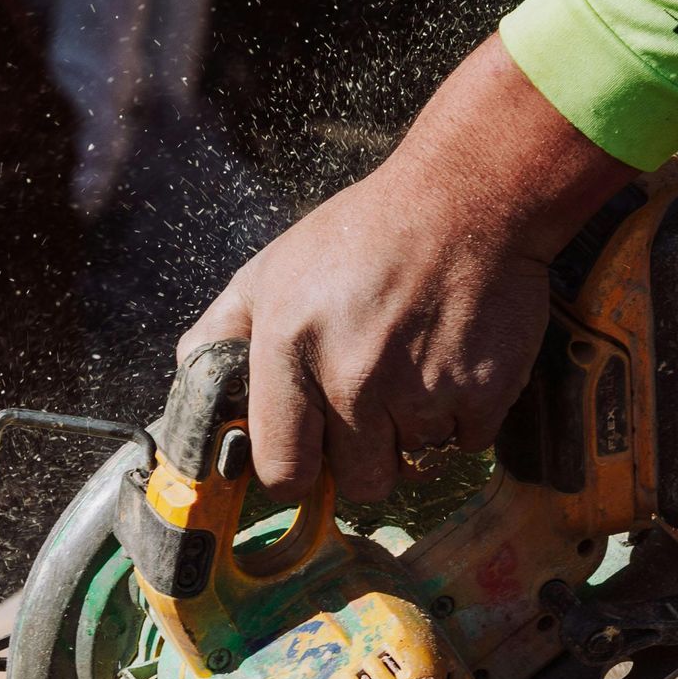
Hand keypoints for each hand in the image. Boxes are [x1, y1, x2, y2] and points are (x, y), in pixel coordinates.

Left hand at [179, 37, 630, 503]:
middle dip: (364, 457)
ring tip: (416, 371)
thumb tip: (194, 393)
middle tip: (373, 406)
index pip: (282, 473)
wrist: (472, 194)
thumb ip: (220, 335)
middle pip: (359, 484)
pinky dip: (463, 417)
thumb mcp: (270, 269)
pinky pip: (467, 444)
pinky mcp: (483, 392)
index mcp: (289, 347)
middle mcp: (352, 378)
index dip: (297, 471)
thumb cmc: (363, 234)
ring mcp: (421, 390)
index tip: (310, 453)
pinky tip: (454, 363)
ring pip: (415, 464)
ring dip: (415, 433)